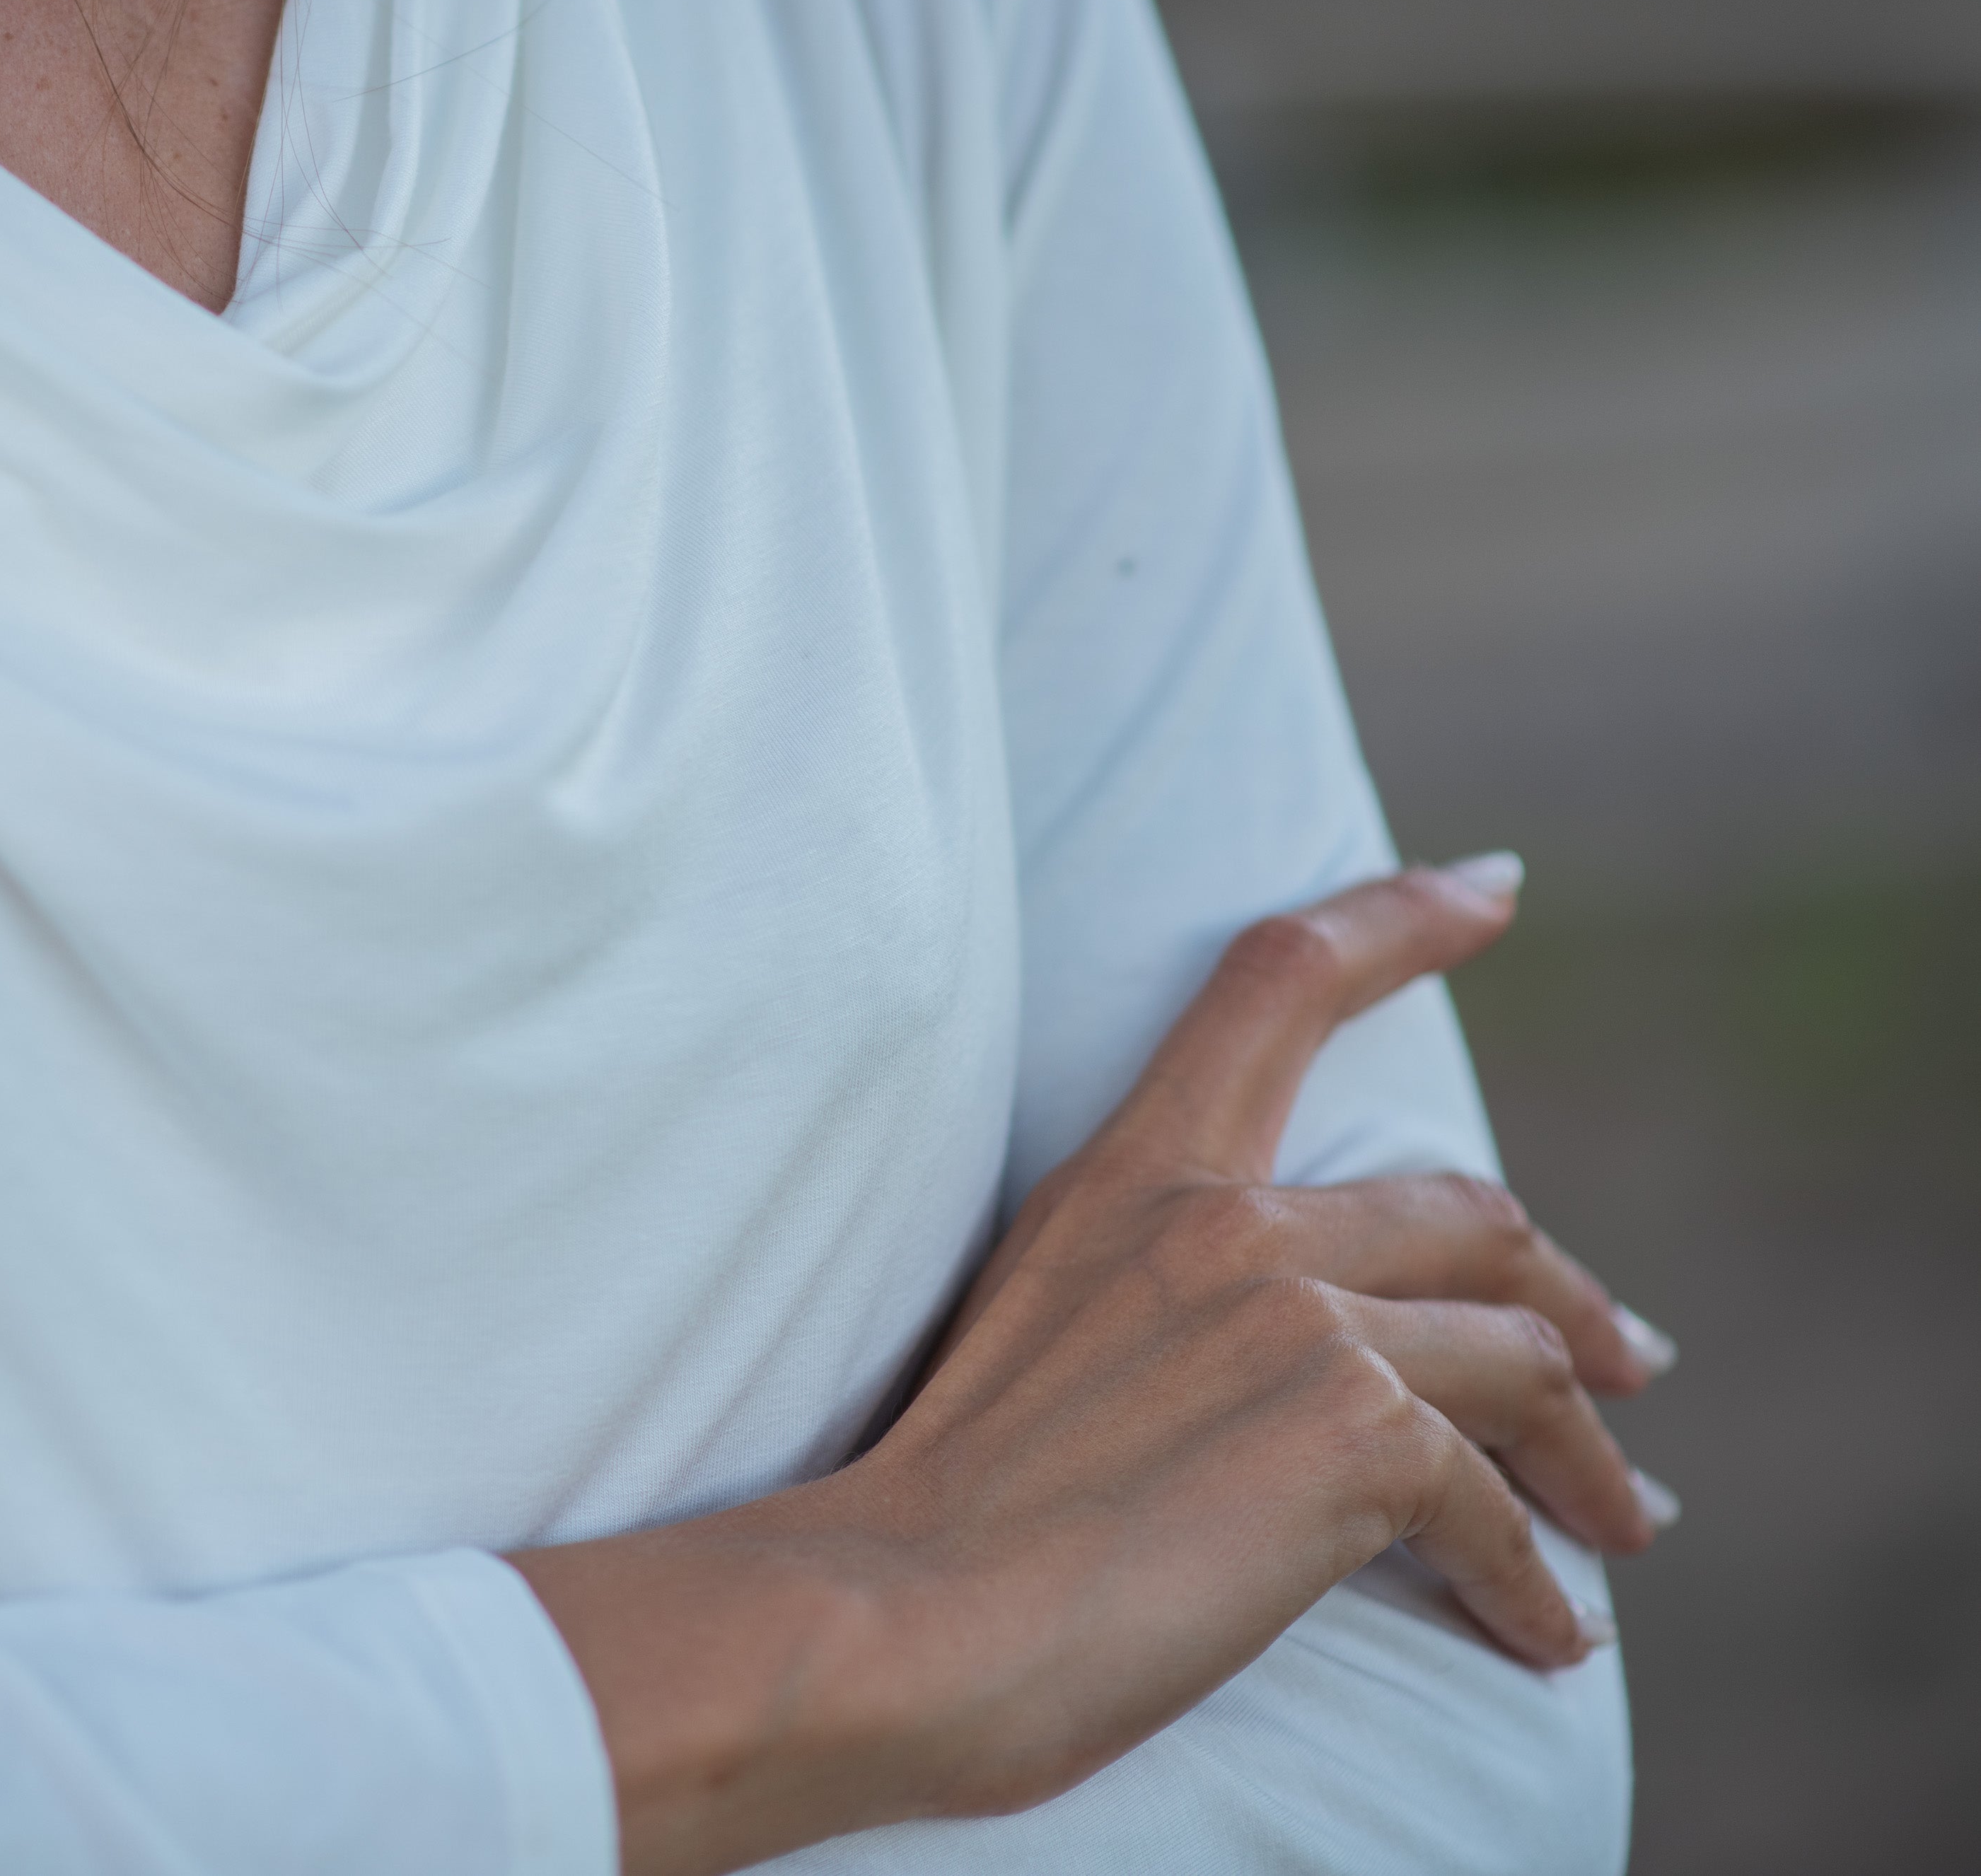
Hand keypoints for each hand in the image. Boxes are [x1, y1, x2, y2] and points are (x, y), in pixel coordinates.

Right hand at [508, 863, 1675, 1875]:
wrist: (901, 1619)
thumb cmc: (937, 1520)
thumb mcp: (1041, 1346)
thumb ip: (1153, 1316)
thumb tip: (1270, 1379)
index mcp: (1127, 1179)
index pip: (1275, 983)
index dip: (1397, 920)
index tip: (1491, 888)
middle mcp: (1223, 1219)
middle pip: (1468, 1208)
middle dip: (1566, 1294)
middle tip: (1623, 1360)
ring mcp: (1299, 1313)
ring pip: (1522, 1355)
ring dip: (1585, 1449)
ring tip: (1620, 1519)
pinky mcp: (1358, 1428)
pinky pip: (1500, 1505)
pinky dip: (1538, 1580)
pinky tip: (1547, 1637)